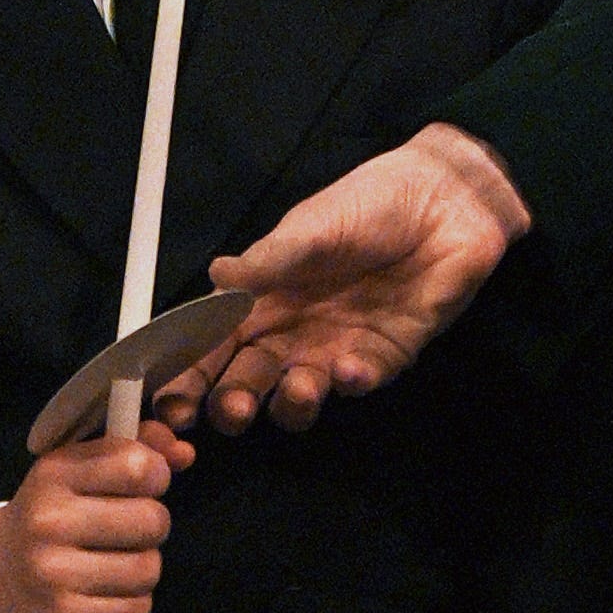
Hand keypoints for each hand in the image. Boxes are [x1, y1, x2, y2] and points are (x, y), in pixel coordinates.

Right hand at [0, 425, 191, 612]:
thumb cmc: (49, 515)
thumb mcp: (78, 471)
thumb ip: (134, 450)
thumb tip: (184, 452)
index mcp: (54, 474)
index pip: (138, 467)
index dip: (154, 477)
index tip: (139, 488)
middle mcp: (49, 521)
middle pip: (153, 521)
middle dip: (151, 527)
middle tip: (126, 532)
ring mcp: (54, 573)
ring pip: (149, 568)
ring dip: (142, 567)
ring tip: (115, 563)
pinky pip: (137, 608)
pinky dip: (132, 602)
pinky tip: (106, 593)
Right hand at [186, 127, 518, 431]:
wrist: (443, 200)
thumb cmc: (369, 205)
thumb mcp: (310, 227)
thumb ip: (267, 260)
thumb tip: (217, 276)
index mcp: (262, 300)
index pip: (214, 345)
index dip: (190, 374)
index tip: (169, 400)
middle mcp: (292, 333)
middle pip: (248, 384)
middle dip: (232, 405)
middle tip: (230, 412)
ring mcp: (337, 348)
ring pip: (299, 397)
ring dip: (291, 404)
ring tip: (296, 388)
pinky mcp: (385, 356)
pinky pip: (360, 382)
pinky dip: (351, 382)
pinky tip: (349, 368)